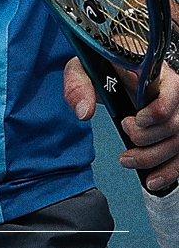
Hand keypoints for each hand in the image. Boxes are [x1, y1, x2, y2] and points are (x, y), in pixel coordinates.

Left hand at [64, 56, 178, 190]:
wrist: (110, 71)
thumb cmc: (101, 67)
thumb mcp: (83, 67)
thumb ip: (78, 85)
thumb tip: (84, 113)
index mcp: (154, 73)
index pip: (170, 91)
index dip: (156, 111)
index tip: (134, 121)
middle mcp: (172, 93)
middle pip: (175, 124)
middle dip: (147, 137)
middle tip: (125, 132)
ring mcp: (176, 114)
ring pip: (178, 143)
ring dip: (152, 158)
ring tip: (127, 160)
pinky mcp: (173, 133)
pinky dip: (167, 172)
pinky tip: (151, 181)